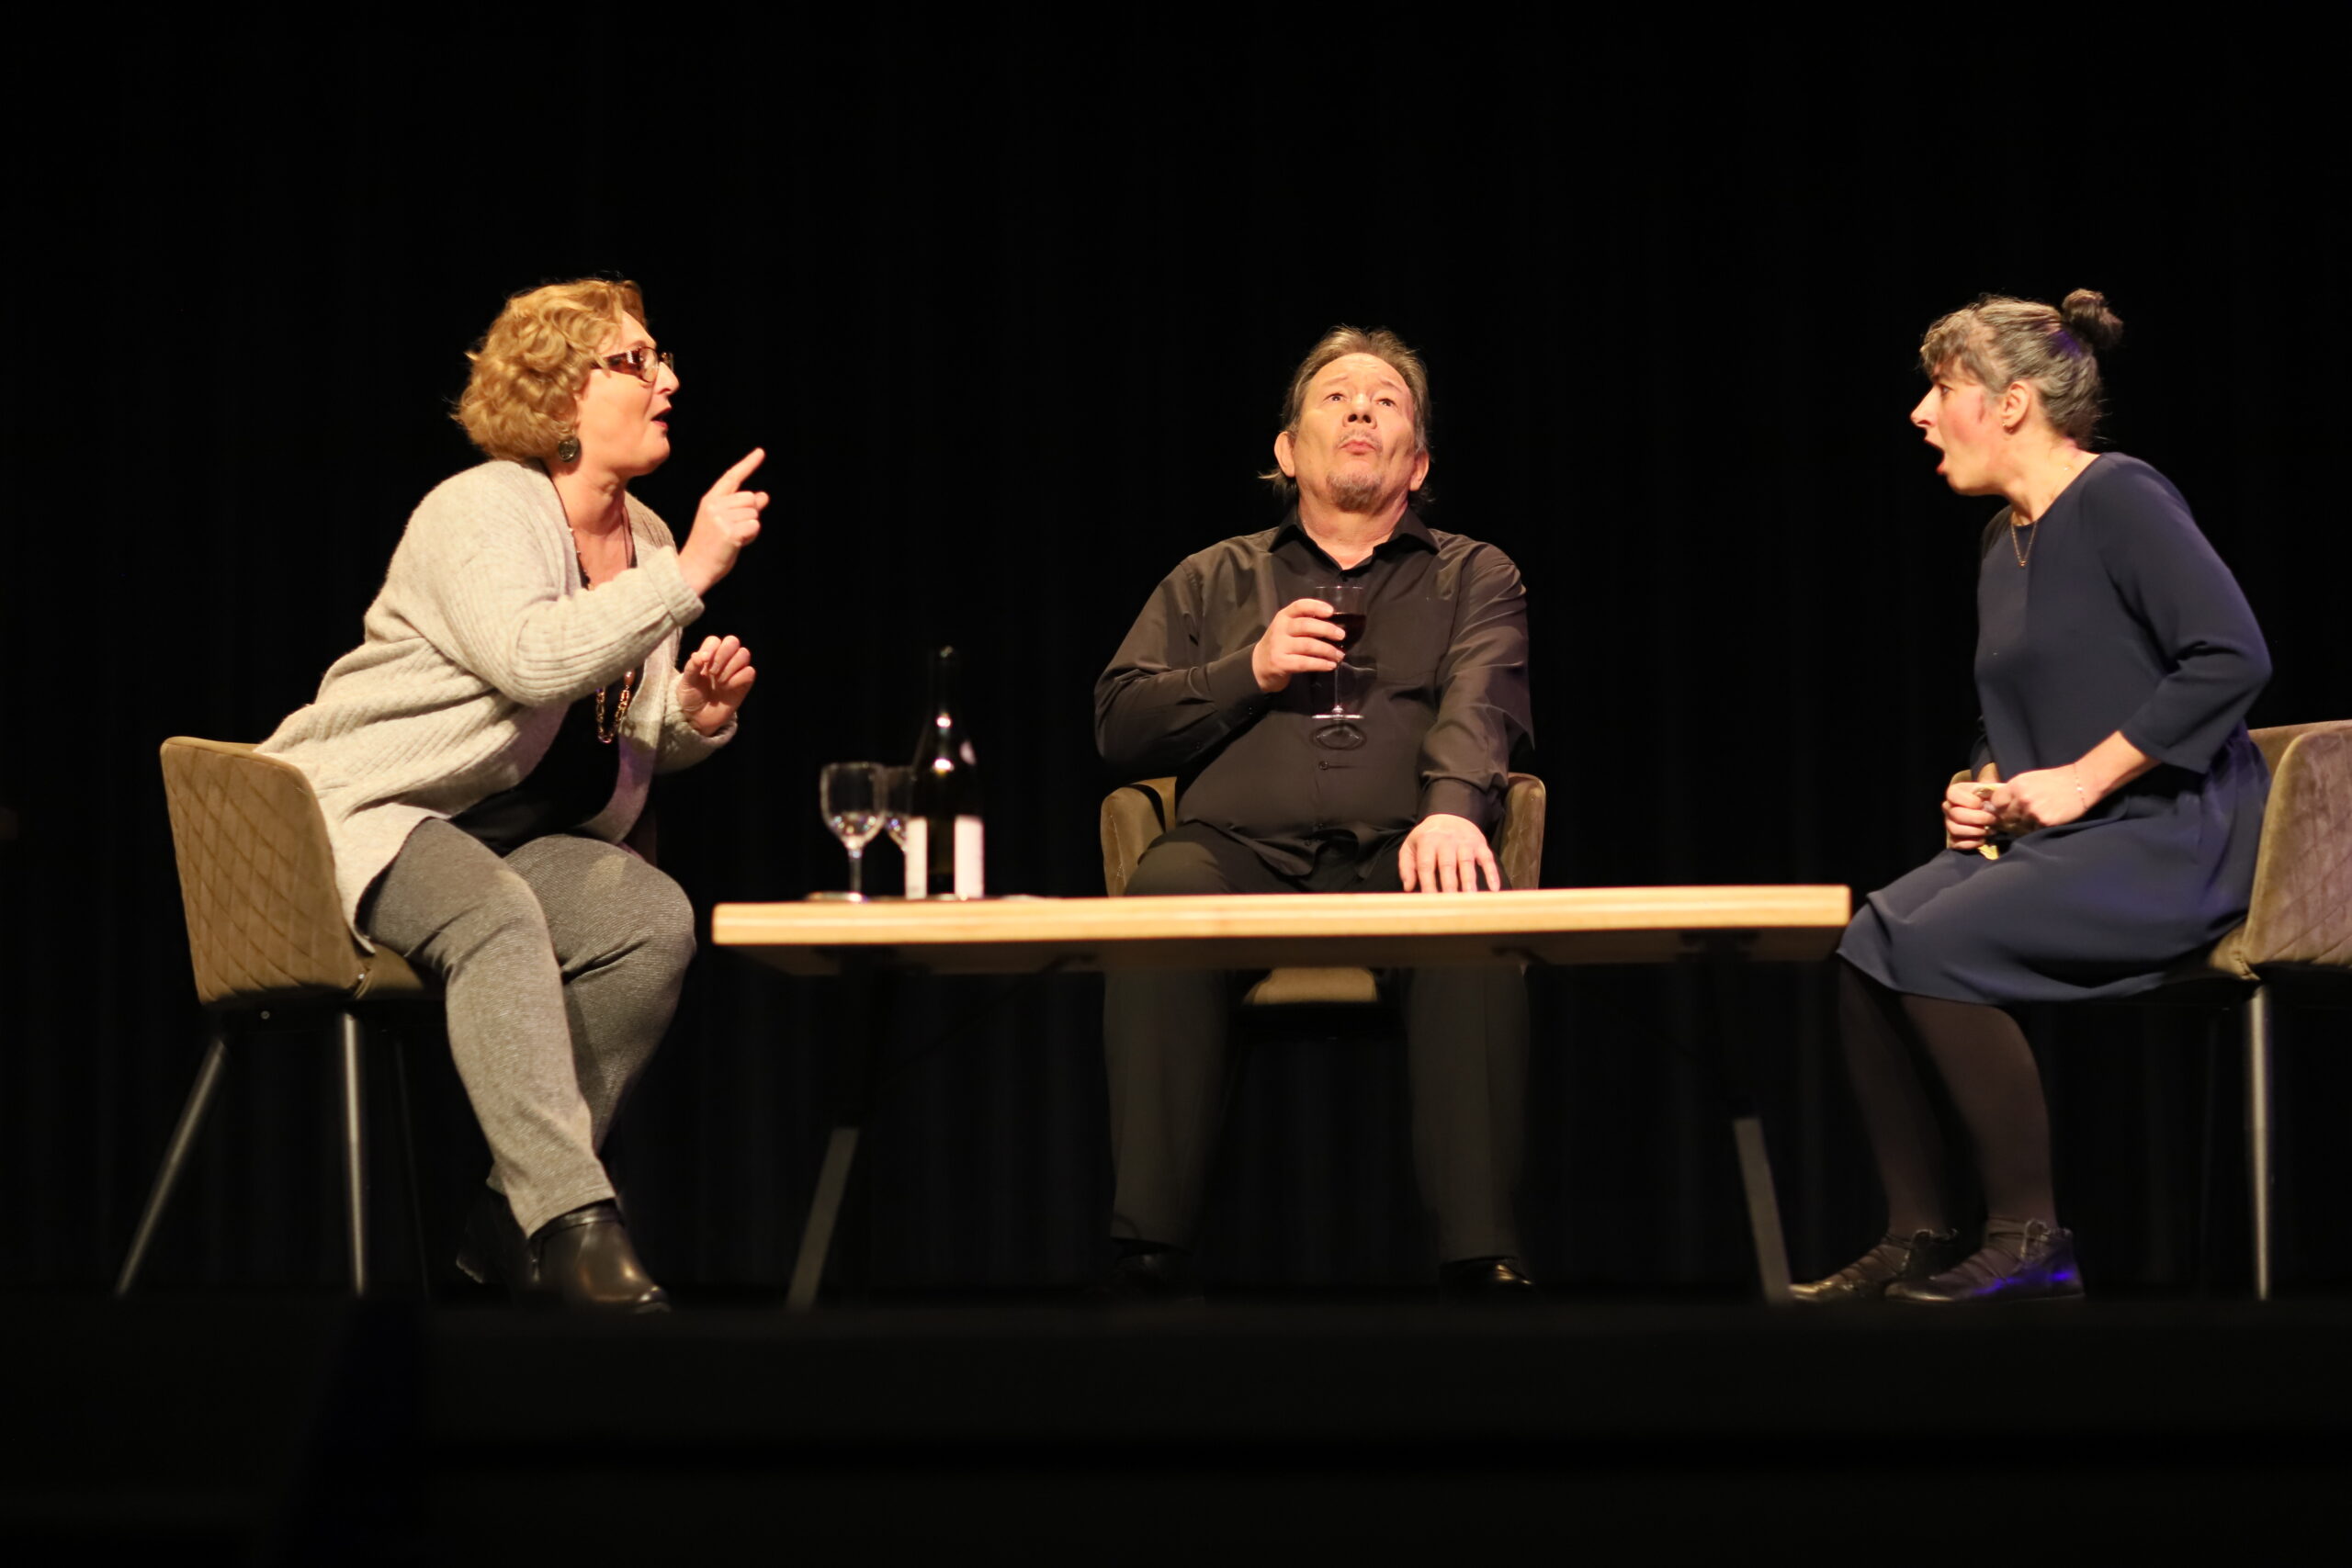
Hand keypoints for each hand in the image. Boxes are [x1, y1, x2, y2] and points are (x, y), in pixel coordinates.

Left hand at [677, 634, 755, 735]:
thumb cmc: (690, 697)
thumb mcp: (686, 682)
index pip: (715, 640)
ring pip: (744, 654)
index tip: (704, 661)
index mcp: (708, 656)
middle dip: (723, 655)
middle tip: (713, 672)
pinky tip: (728, 688)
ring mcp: (735, 671)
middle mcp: (723, 660)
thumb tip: (700, 656)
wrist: (697, 718)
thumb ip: (691, 667)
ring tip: (720, 682)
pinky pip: (749, 672)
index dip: (712, 648)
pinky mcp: (744, 684)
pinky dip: (738, 678)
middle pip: (732, 641)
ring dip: (730, 667)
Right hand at [678, 448, 768, 596]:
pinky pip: (754, 527)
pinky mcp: (730, 532)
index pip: (732, 477)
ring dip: (750, 528)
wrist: (694, 568)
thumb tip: (763, 495)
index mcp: (710, 500)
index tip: (760, 452)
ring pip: (754, 514)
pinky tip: (736, 544)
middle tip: (734, 530)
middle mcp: (714, 506)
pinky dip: (750, 537)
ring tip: (732, 539)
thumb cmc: (710, 546)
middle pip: (749, 499)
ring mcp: (721, 519)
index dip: (748, 464)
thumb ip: (742, 508)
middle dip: (750, 514)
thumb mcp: (724, 522)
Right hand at [1251, 598, 1345, 692]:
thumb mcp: (1287, 628)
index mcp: (1284, 616)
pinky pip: (1304, 663)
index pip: (1300, 606)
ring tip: (1339, 655)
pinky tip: (1330, 665)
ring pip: (1308, 645)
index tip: (1331, 611)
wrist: (1259, 665)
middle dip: (1327, 630)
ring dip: (1327, 650)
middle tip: (1342, 636)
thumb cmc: (1280, 644)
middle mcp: (1280, 629)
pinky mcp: (1280, 663)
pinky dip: (1320, 664)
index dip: (1316, 606)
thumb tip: (1336, 626)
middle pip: (1306, 625)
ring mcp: (1279, 646)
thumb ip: (1305, 623)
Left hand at [1399, 813, 1500, 892]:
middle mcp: (1447, 841)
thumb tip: (1408, 887)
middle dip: (1449, 885)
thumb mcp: (1411, 846)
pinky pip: (1487, 859)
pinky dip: (1492, 873)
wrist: (1450, 815)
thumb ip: (1407, 866)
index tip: (1429, 901)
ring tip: (1470, 898)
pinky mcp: (1480, 844)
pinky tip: (1494, 888)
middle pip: (1447, 865)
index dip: (1427, 883)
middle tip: (1450, 903)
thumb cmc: (1428, 837)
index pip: (1426, 865)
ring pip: (1467, 863)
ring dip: (1469, 881)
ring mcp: (1465, 842)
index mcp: (1427, 841)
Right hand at [1943, 779, 2002, 850]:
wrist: (2000, 818)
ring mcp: (1950, 824)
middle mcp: (1949, 808)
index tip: (1983, 804)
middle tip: (1993, 820)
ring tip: (1991, 831)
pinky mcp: (1953, 839)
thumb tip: (1994, 794)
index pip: (1952, 794)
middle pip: (1956, 814)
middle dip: (1978, 818)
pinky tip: (1983, 840)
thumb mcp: (1998, 792)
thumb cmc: (1997, 802)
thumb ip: (1996, 789)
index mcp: (1956, 793)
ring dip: (1976, 831)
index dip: (1969, 801)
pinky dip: (1972, 843)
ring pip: (1955, 829)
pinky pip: (1957, 843)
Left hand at [1997, 766, 2090, 832]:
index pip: (1995, 802)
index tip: (2003, 809)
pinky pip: (2032, 831)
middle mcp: (2022, 799)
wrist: (2081, 783)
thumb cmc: (2055, 780)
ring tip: (2033, 818)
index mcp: (2016, 786)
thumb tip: (1995, 803)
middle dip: (2009, 818)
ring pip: (2018, 826)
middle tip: (2018, 817)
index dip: (1998, 807)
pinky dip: (2034, 828)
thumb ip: (2012, 791)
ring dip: (2022, 825)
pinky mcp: (2045, 823)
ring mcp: (2033, 812)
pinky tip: (2042, 821)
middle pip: (2005, 816)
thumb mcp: (2029, 779)